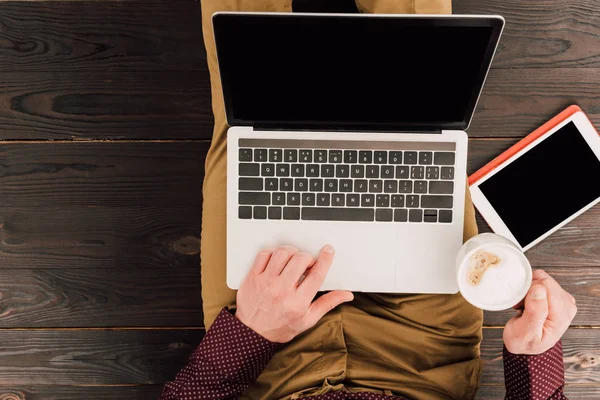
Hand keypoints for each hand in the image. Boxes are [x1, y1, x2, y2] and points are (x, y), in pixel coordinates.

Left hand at [235, 245, 353, 342]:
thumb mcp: (308, 320)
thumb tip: (346, 295)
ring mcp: (265, 282)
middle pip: (300, 260)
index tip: (328, 251)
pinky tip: (277, 260)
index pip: (316, 275)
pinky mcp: (253, 277)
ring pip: (282, 253)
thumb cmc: (280, 327)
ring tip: (293, 260)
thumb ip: (327, 304)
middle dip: (308, 257)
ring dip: (291, 252)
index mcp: (297, 302)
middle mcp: (281, 290)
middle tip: (308, 263)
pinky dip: (273, 253)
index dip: (325, 259)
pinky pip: (264, 255)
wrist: (252, 334)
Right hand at [503, 269, 576, 354]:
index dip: (528, 290)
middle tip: (521, 305)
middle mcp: (567, 305)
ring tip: (524, 305)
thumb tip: (539, 289)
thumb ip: (534, 312)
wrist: (526, 347)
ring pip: (542, 279)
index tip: (520, 304)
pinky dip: (531, 289)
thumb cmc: (524, 342)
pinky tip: (528, 302)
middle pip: (544, 280)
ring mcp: (564, 300)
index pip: (545, 286)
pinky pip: (542, 282)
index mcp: (562, 314)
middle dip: (528, 289)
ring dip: (528, 289)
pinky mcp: (558, 297)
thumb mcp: (526, 332)